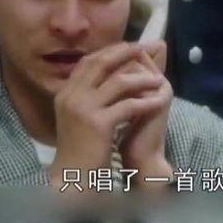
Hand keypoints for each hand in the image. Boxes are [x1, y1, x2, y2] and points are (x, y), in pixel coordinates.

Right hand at [49, 42, 166, 188]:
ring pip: (117, 82)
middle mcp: (71, 96)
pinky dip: (145, 102)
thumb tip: (110, 75)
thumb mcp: (79, 116)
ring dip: (141, 79)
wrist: (74, 175)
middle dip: (125, 55)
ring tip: (158, 80)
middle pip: (101, 64)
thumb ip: (89, 95)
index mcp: (65, 93)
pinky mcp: (97, 123)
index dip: (110, 52)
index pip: (88, 61)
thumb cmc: (80, 148)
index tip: (128, 47)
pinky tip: (157, 102)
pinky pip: (128, 105)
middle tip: (144, 51)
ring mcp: (82, 109)